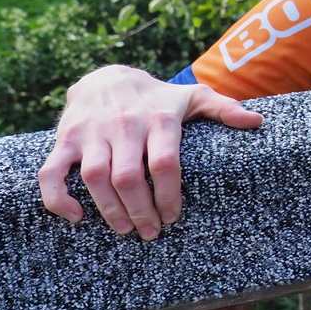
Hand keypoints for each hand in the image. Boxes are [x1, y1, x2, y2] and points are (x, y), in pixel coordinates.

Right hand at [38, 64, 263, 239]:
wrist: (106, 77)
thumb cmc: (157, 96)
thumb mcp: (193, 96)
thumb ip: (224, 109)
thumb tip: (258, 121)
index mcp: (159, 118)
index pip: (165, 162)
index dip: (168, 194)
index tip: (173, 216)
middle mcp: (124, 125)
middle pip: (129, 176)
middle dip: (141, 210)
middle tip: (150, 232)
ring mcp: (91, 133)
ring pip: (95, 177)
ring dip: (109, 210)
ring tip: (126, 229)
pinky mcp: (65, 140)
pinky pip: (52, 173)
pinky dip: (58, 199)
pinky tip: (77, 218)